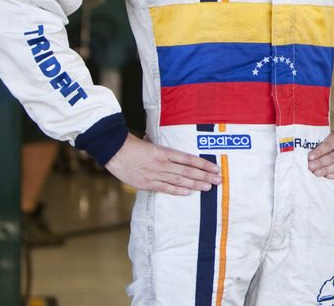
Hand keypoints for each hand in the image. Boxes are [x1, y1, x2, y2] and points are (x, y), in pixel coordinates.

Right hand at [104, 134, 221, 194]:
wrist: (114, 150)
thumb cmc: (133, 144)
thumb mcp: (152, 141)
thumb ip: (164, 147)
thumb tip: (174, 149)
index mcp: (165, 151)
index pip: (189, 159)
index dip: (204, 164)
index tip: (215, 168)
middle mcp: (163, 163)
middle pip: (188, 171)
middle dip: (205, 175)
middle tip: (218, 179)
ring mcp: (155, 174)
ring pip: (179, 180)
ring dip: (195, 184)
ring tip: (208, 187)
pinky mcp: (146, 183)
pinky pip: (165, 188)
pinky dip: (178, 191)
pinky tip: (189, 192)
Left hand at [307, 131, 333, 178]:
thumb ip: (329, 141)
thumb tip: (314, 150)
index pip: (330, 144)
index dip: (319, 151)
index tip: (310, 156)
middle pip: (333, 157)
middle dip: (320, 163)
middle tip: (310, 167)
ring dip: (326, 171)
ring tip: (316, 173)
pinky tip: (327, 176)